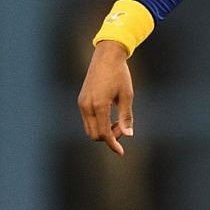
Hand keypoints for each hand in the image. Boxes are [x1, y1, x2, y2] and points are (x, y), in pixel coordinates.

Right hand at [77, 40, 135, 156]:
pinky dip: (98, 124)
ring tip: (117, 123)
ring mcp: (82, 103)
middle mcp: (87, 105)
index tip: (121, 153)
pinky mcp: (81, 100)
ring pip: (89, 129)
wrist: (106, 57)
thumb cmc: (120, 75)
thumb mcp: (127, 95)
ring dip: (103, 131)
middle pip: (94, 134)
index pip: (104, 133)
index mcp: (99, 105)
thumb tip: (128, 135)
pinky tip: (110, 117)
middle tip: (122, 128)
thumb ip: (126, 116)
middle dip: (108, 137)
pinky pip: (88, 120)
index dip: (113, 144)